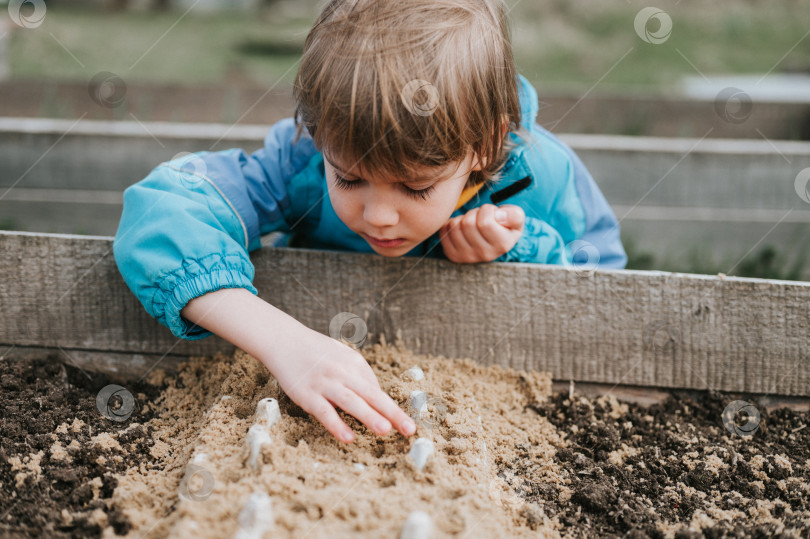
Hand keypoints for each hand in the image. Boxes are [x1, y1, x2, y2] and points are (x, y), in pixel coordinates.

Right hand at [265, 325, 416, 442]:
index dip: (390, 408)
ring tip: (385, 430)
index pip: (375, 389)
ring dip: (369, 416)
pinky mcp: (306, 394)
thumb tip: (375, 396)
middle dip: (392, 412)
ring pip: (351, 402)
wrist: (283, 340)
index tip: (405, 424)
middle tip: (409, 429)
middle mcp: (342, 372)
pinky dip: (336, 424)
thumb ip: (358, 374)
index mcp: (354, 363)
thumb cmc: (315, 351)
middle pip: (372, 395)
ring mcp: (324, 383)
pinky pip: (324, 411)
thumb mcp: (341, 355)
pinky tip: (348, 437)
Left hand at [440, 204, 524, 262]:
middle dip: (474, 213)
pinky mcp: (453, 255)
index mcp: (502, 245)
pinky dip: (451, 224)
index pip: (485, 222)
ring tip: (472, 222)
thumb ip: (514, 214)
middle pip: (468, 223)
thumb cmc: (504, 224)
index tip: (492, 213)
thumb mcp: (516, 217)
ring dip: (462, 218)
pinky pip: (445, 231)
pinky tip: (462, 228)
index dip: (487, 210)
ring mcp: (467, 257)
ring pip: (455, 226)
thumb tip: (499, 216)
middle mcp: (485, 255)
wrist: (492, 239)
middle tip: (480, 217)